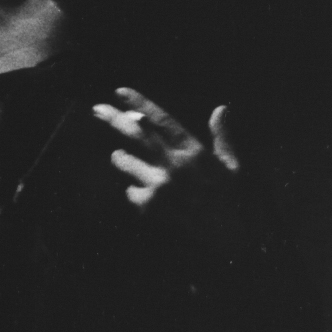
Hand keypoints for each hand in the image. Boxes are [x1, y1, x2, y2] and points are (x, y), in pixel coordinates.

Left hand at [93, 87, 246, 255]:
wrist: (227, 240)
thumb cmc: (232, 202)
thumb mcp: (233, 167)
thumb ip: (222, 137)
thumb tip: (221, 108)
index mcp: (195, 152)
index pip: (162, 121)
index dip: (140, 104)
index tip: (120, 91)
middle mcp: (173, 165)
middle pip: (135, 134)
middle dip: (114, 118)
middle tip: (98, 109)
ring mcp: (159, 185)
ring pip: (122, 160)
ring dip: (123, 160)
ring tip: (127, 162)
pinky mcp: (149, 205)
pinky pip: (129, 190)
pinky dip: (135, 191)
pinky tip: (149, 197)